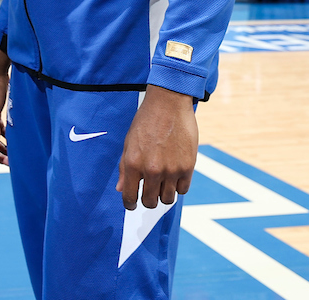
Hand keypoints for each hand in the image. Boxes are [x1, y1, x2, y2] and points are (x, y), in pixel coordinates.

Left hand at [116, 85, 197, 209]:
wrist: (168, 104)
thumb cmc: (145, 122)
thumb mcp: (128, 143)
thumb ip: (124, 168)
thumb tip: (121, 190)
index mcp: (133, 164)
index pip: (130, 197)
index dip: (130, 204)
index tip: (132, 204)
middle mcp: (151, 170)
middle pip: (150, 202)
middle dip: (147, 200)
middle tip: (148, 192)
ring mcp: (171, 170)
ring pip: (167, 199)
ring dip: (163, 194)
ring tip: (162, 183)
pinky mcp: (188, 167)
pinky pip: (182, 190)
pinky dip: (177, 186)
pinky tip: (174, 176)